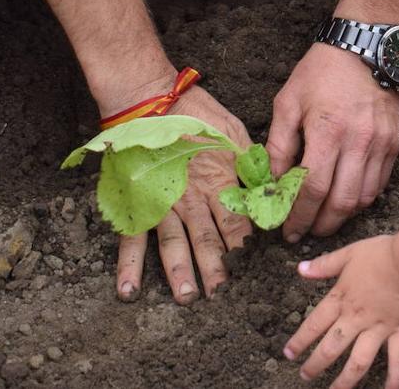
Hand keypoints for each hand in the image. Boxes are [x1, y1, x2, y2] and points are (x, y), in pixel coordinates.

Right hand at [107, 77, 254, 304]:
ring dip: (180, 272)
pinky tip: (128, 290)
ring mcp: (162, 202)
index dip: (246, 244)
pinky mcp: (138, 202)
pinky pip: (131, 237)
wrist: (148, 99)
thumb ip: (250, 163)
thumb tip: (270, 187)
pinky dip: (128, 265)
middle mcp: (192, 198)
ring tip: (188, 297)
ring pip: (174, 243)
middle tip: (223, 295)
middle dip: (217, 268)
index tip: (255, 266)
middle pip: (209, 239)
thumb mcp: (233, 133)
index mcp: (219, 181)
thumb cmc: (195, 112)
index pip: (238, 221)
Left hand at [267, 44, 398, 241]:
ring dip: (342, 216)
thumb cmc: (321, 72)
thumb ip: (278, 145)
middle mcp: (358, 142)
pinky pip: (380, 183)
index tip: (286, 231)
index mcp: (327, 132)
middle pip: (341, 202)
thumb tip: (271, 182)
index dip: (298, 216)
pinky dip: (362, 199)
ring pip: (363, 197)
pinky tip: (346, 199)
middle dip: (320, 225)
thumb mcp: (288, 102)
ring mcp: (380, 144)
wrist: (366, 47)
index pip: (313, 189)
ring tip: (324, 219)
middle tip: (305, 232)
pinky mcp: (394, 143)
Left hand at [285, 236, 398, 388]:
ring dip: (346, 380)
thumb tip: (300, 269)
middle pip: (331, 348)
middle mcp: (356, 319)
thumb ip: (325, 265)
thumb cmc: (381, 254)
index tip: (289, 354)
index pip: (314, 324)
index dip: (299, 341)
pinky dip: (394, 377)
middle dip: (316, 365)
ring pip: (359, 361)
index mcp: (341, 300)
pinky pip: (398, 359)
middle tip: (305, 376)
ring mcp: (379, 328)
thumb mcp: (349, 254)